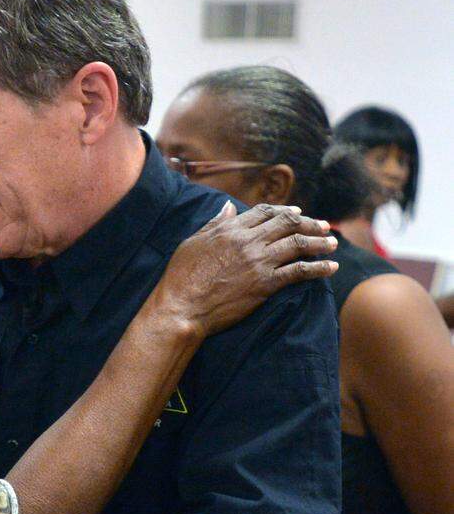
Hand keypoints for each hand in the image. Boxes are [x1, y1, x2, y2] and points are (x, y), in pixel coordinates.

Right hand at [151, 202, 337, 338]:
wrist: (183, 306)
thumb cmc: (181, 276)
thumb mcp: (193, 242)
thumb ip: (215, 223)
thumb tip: (230, 207)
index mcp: (230, 229)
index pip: (265, 212)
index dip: (285, 211)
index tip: (298, 213)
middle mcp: (248, 241)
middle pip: (287, 223)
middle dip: (310, 222)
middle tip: (324, 226)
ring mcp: (259, 262)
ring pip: (298, 244)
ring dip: (320, 242)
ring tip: (333, 243)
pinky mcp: (266, 283)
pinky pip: (300, 271)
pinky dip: (319, 268)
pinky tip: (331, 268)